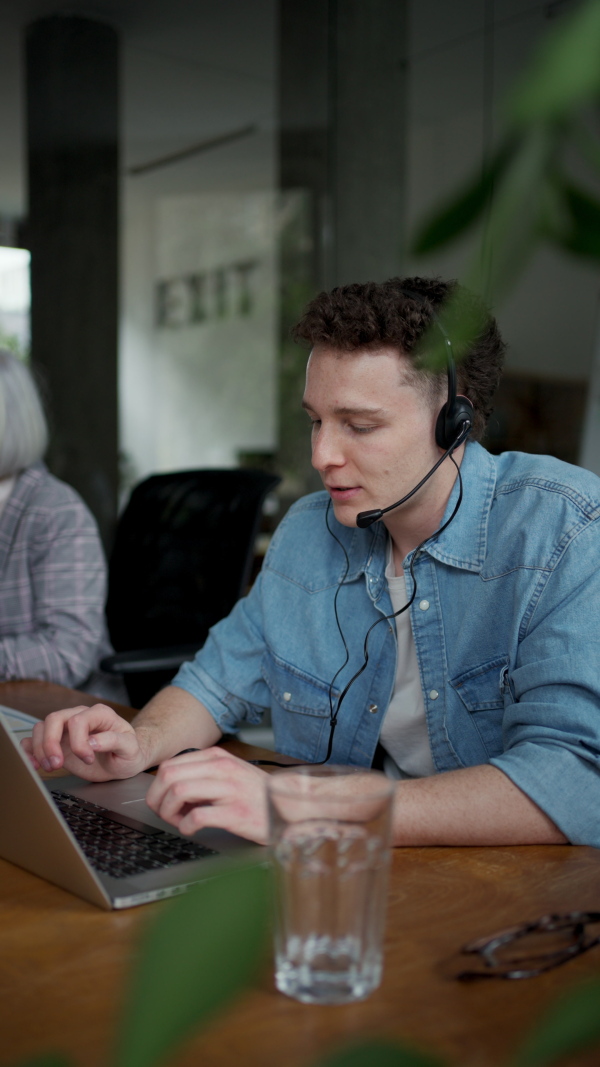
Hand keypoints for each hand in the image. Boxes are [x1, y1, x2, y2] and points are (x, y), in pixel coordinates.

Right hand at [21, 704, 146, 781]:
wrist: (123, 762)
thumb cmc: (128, 753)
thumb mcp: (130, 748)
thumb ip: (114, 741)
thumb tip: (92, 742)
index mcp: (99, 714)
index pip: (78, 720)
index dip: (78, 741)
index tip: (87, 759)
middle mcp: (79, 716)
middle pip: (54, 719)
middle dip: (51, 743)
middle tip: (57, 765)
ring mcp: (66, 729)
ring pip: (41, 728)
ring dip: (40, 749)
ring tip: (50, 768)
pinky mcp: (56, 743)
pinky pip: (35, 740)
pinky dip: (30, 751)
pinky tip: (34, 765)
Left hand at [146, 747, 269, 843]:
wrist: (289, 807)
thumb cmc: (257, 794)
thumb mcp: (230, 773)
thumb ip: (203, 775)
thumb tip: (171, 788)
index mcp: (217, 757)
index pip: (170, 765)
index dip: (157, 787)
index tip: (161, 801)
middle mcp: (222, 768)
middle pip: (169, 776)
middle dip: (158, 799)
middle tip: (164, 813)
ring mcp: (229, 789)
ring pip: (178, 792)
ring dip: (170, 812)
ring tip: (179, 821)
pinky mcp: (235, 813)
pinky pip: (197, 816)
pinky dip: (186, 826)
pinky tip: (192, 829)